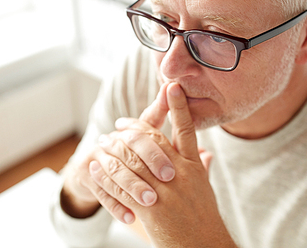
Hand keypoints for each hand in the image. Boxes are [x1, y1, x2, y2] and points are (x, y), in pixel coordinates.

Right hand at [59, 83, 175, 221]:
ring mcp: (97, 156)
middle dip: (150, 163)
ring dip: (133, 188)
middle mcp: (112, 139)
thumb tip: (171, 87)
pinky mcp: (85, 173)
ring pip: (116, 171)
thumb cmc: (129, 155)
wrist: (93, 169)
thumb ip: (160, 116)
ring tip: (150, 202)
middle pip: (131, 147)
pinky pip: (101, 191)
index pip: (146, 129)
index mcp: (130, 130)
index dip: (161, 143)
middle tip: (168, 179)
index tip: (176, 164)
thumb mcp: (146, 138)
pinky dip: (116, 206)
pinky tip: (130, 218)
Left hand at [91, 83, 234, 246]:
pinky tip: (99, 167)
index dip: (179, 106)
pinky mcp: (151, 210)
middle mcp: (181, 175)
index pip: (187, 130)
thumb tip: (207, 153)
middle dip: (132, 128)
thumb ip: (203, 169)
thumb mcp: (206, 190)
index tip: (171, 86)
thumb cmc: (204, 220)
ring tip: (103, 142)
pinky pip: (123, 187)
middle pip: (152, 141)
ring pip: (133, 161)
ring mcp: (166, 191)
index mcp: (195, 167)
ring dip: (114, 149)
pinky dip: (108, 175)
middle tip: (118, 123)